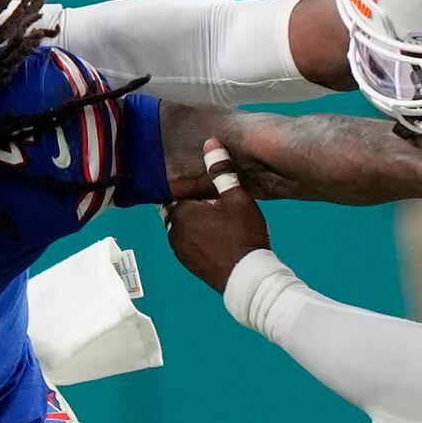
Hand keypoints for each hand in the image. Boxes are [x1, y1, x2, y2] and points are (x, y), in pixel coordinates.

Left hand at [163, 138, 272, 287]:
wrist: (248, 279)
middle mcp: (173, 231)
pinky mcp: (188, 263)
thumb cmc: (243, 236)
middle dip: (195, 203)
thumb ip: (221, 171)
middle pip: (180, 208)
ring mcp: (179, 250)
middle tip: (217, 202)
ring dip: (197, 220)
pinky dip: (198, 236)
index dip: (193, 186)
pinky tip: (218, 237)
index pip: (177, 190)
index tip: (207, 185)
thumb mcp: (237, 199)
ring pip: (184, 226)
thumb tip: (211, 144)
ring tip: (220, 219)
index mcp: (181, 212)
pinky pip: (189, 242)